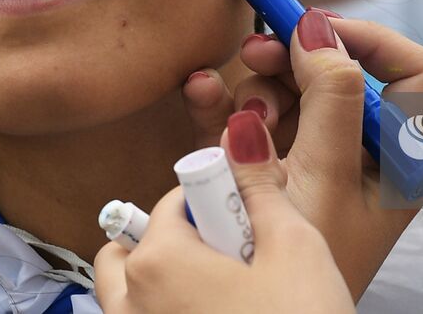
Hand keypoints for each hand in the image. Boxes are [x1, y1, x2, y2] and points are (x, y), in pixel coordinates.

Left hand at [94, 110, 353, 313]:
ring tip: (224, 290)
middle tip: (231, 257)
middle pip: (132, 248)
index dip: (219, 200)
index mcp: (158, 261)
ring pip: (126, 295)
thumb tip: (239, 126)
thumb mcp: (295, 244)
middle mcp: (129, 304)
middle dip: (175, 240)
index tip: (252, 221)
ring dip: (162, 282)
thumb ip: (259, 185)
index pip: (177, 197)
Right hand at [180, 12, 422, 300]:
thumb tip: (320, 29)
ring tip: (239, 117)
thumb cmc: (311, 265)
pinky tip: (201, 92)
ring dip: (257, 88)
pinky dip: (226, 104)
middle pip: (339, 72)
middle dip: (293, 60)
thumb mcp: (325, 177)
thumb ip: (329, 98)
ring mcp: (315, 158)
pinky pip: (252, 119)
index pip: (415, 70)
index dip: (371, 39)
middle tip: (256, 51)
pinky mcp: (271, 167)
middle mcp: (365, 152)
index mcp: (403, 156)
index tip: (317, 29)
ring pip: (292, 90)